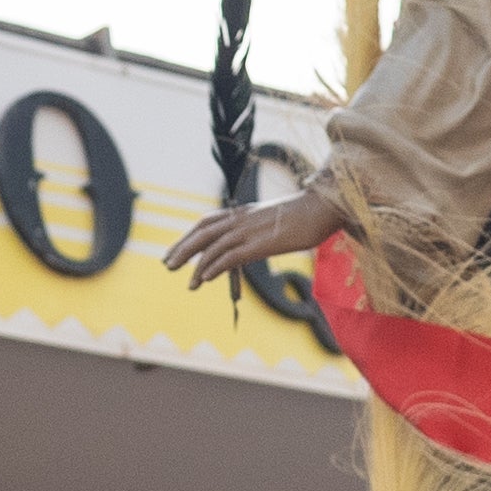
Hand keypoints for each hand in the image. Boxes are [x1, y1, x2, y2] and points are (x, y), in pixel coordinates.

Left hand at [162, 187, 342, 289]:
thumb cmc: (305, 214)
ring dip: (197, 265)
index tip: (175, 251)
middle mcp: (241, 219)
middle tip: (167, 265)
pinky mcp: (261, 243)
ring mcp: (250, 230)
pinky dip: (215, 266)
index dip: (188, 236)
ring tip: (188, 283)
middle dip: (183, 249)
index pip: (206, 222)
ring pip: (213, 246)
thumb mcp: (274, 220)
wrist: (324, 207)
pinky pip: (231, 256)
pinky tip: (206, 278)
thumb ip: (258, 230)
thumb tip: (251, 243)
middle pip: (203, 232)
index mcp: (243, 212)